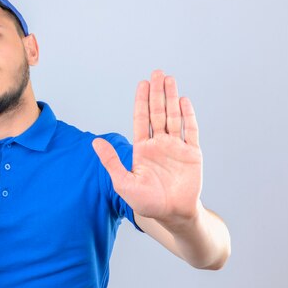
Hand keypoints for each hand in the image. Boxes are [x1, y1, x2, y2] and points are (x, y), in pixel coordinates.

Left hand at [93, 70, 202, 226]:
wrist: (171, 215)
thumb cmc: (146, 202)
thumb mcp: (123, 182)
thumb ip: (111, 161)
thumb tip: (94, 142)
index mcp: (143, 149)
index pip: (141, 119)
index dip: (142, 101)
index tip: (142, 83)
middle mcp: (159, 144)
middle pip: (158, 112)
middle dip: (157, 93)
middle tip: (157, 72)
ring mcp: (176, 147)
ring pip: (174, 117)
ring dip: (172, 98)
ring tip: (170, 79)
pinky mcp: (192, 154)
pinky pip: (190, 131)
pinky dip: (188, 115)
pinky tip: (184, 101)